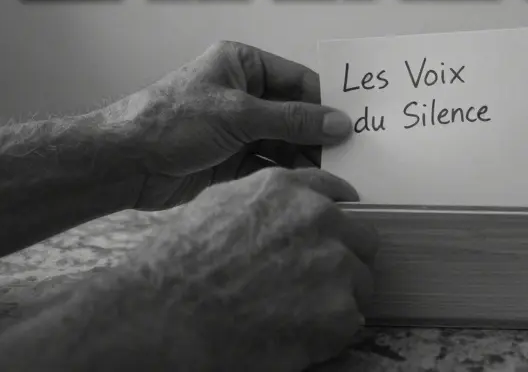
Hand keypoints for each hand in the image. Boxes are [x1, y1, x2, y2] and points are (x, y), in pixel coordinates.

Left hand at [105, 41, 353, 210]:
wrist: (123, 163)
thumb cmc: (171, 121)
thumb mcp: (238, 114)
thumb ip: (292, 120)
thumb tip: (339, 124)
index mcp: (242, 64)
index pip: (297, 81)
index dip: (326, 102)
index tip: (354, 124)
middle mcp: (242, 92)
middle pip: (294, 113)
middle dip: (319, 134)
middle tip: (352, 155)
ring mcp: (237, 127)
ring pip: (285, 141)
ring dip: (306, 158)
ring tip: (334, 176)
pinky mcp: (231, 159)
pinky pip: (270, 164)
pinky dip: (287, 174)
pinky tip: (308, 187)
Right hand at [121, 167, 378, 371]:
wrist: (166, 311)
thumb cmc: (177, 262)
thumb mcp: (218, 204)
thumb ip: (262, 202)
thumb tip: (280, 213)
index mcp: (288, 189)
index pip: (336, 192)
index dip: (335, 219)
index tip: (333, 235)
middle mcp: (319, 218)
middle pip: (361, 239)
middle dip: (342, 261)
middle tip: (311, 287)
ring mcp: (334, 264)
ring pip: (360, 283)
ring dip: (337, 299)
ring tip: (296, 316)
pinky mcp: (338, 310)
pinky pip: (350, 323)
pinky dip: (328, 334)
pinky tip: (295, 338)